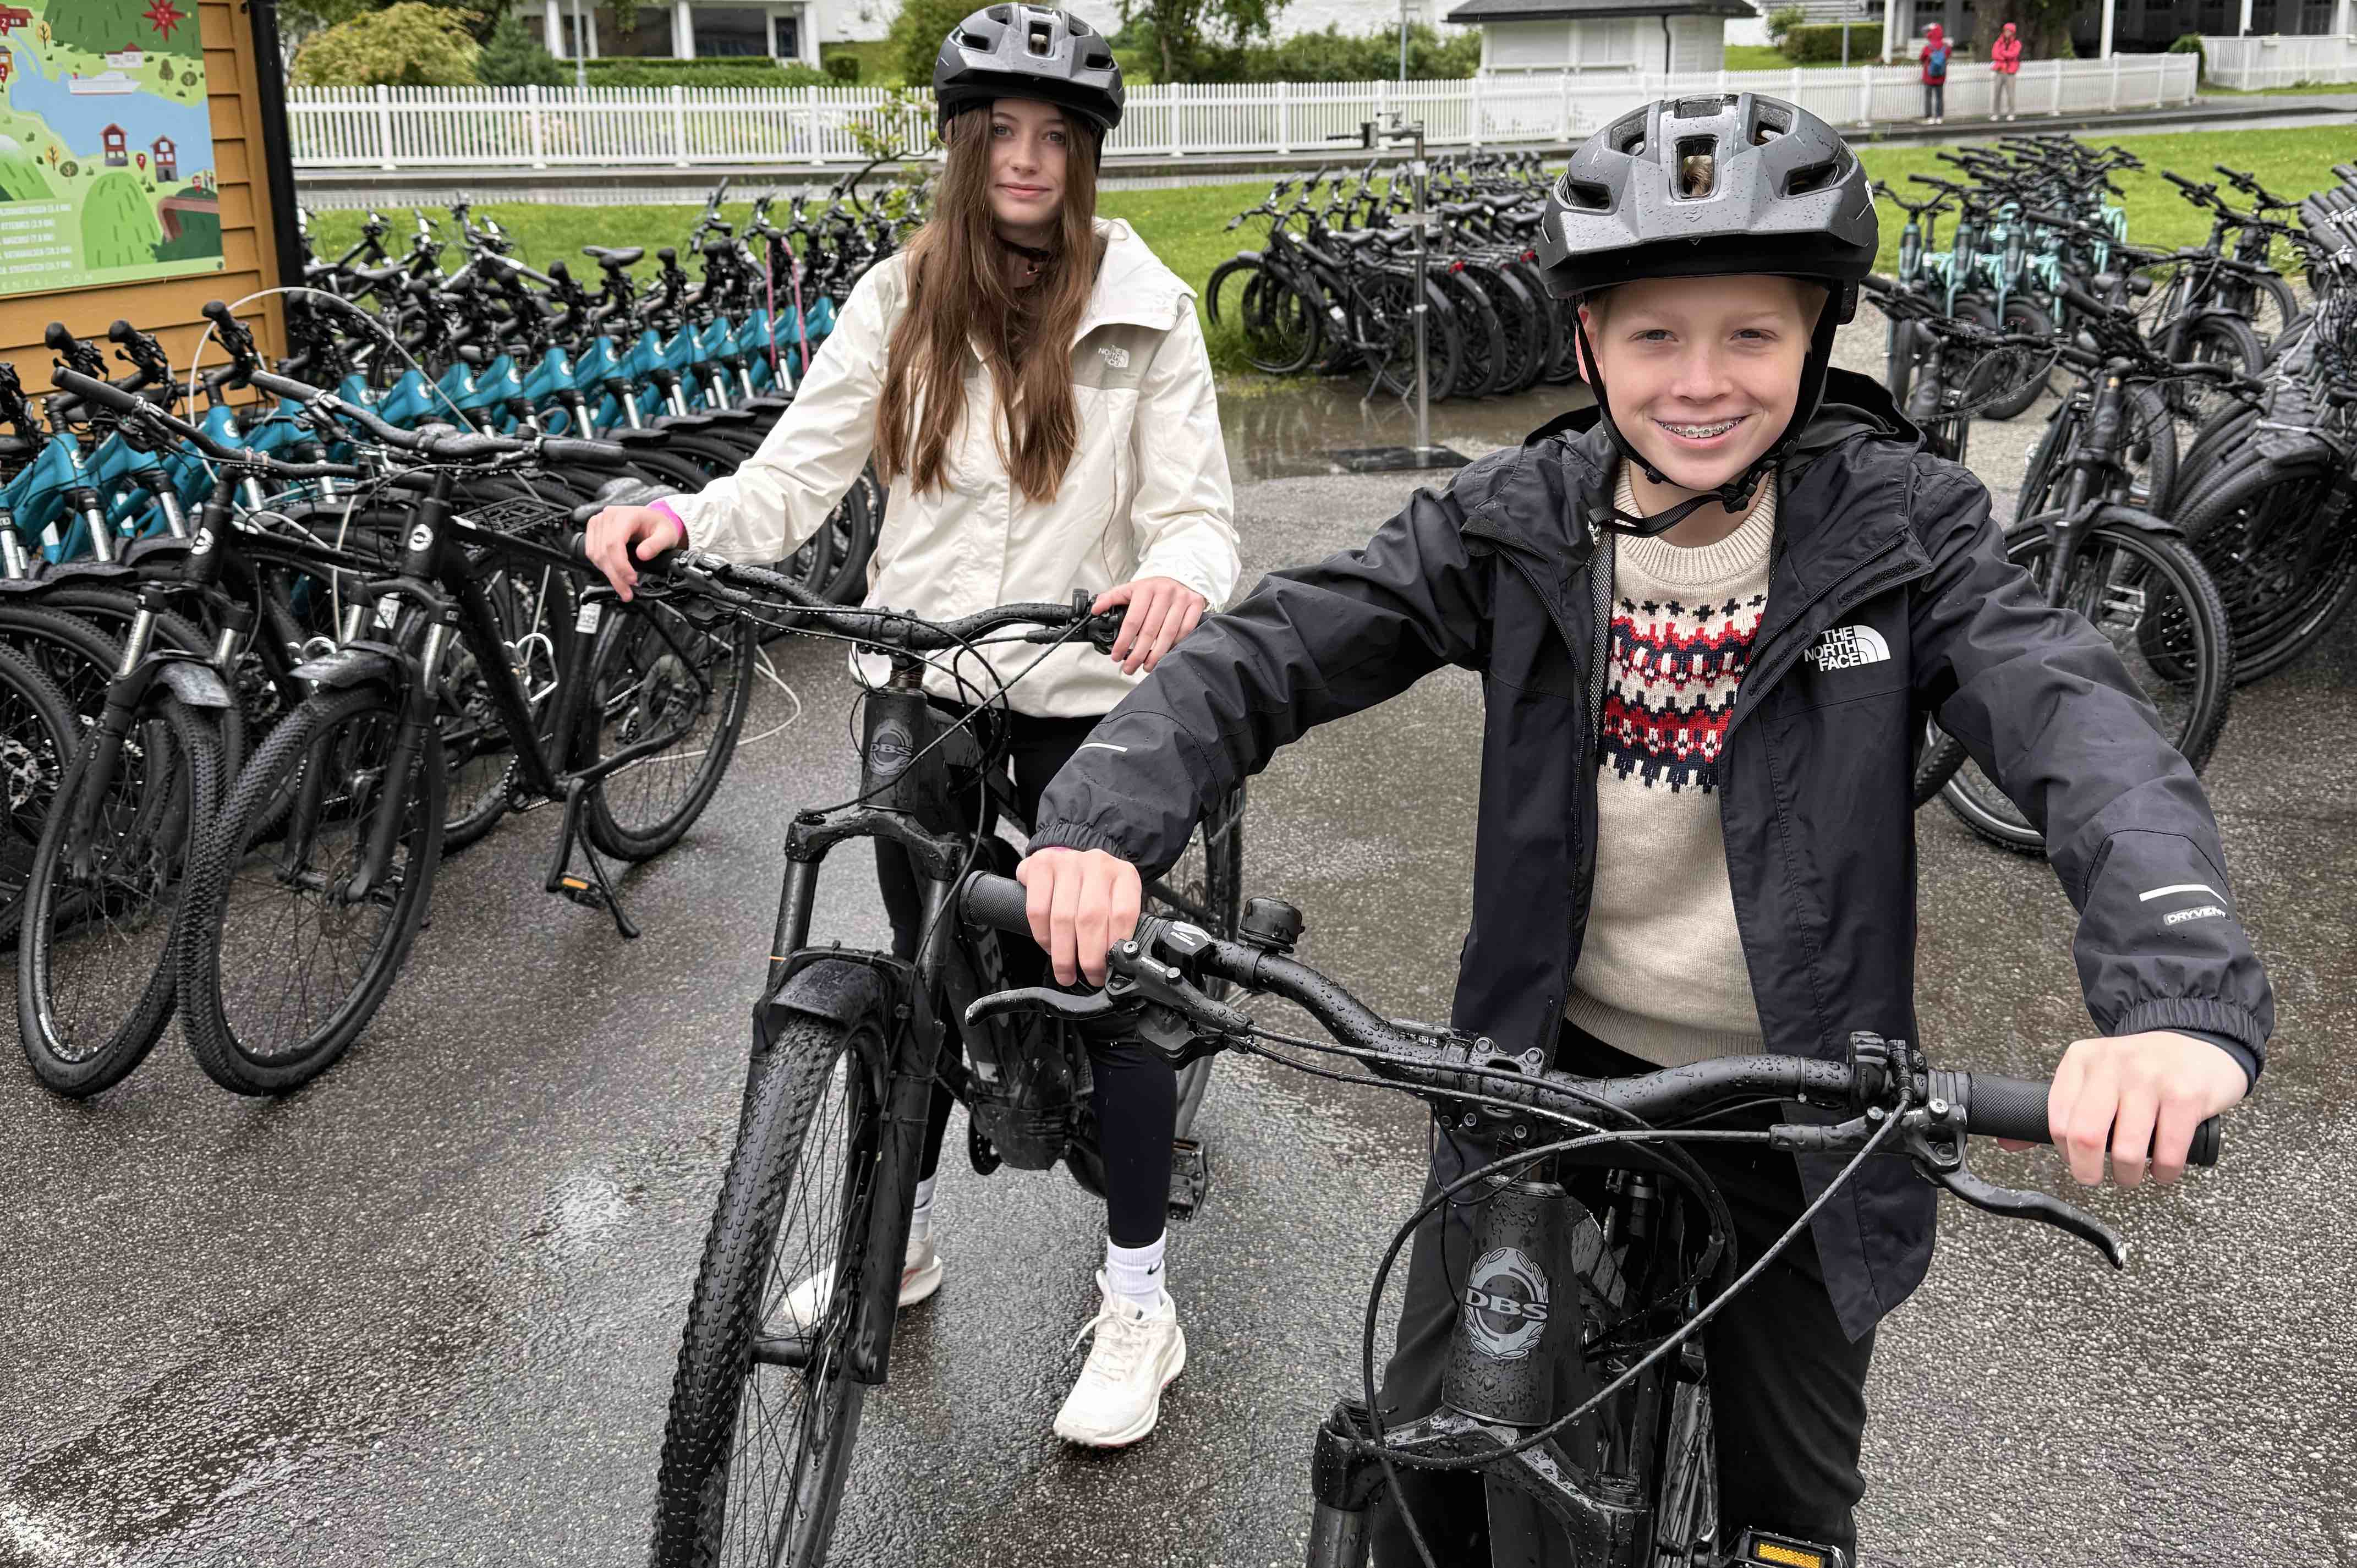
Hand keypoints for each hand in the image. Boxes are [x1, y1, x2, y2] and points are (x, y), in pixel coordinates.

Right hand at [584, 503, 685, 601]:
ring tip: (623, 587)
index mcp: (624, 515)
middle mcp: (607, 516)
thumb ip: (656, 544)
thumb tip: (642, 555)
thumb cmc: (658, 525)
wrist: (652, 520)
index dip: (621, 565)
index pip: (614, 543)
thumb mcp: (666, 534)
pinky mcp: (594, 531)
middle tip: (627, 592)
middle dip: (615, 576)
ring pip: (596, 555)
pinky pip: (592, 553)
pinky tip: (615, 575)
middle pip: (603, 552)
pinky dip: (603, 568)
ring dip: (609, 574)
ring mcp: (598, 523)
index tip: (632, 580)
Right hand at [1015, 846, 1140, 986]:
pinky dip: (1042, 936)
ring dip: (1063, 953)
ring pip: (1062, 917)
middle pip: (1091, 918)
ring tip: (1066, 972)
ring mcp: (1068, 862)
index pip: (1123, 914)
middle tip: (1089, 977)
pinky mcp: (1041, 865)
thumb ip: (1119, 925)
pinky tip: (1049, 948)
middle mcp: (1097, 864)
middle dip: (1089, 957)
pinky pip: (1037, 910)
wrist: (1067, 858)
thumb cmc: (1094, 889)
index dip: (1114, 947)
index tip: (1109, 969)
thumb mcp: (1116, 900)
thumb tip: (1118, 963)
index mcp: (1124, 875)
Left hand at [1092, 576, 1206, 675]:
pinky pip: (1185, 631)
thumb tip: (1095, 609)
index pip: (1132, 621)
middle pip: (1149, 631)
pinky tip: (1165, 655)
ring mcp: (1182, 598)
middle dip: (1138, 654)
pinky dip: (1174, 646)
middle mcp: (1164, 592)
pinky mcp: (1196, 604)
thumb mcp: (1130, 589)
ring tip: (1146, 666)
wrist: (1178, 576)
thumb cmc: (1152, 588)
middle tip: (1130, 667)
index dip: (1123, 642)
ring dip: (1156, 655)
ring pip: (1168, 634)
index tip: (1117, 656)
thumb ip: (1111, 598)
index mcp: (1145, 589)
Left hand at [2003, 1031, 2247, 1186]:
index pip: (2056, 1118)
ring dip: (2129, 1177)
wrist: (2201, 1041)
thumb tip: (2007, 1143)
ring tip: (2133, 1174)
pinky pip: (2169, 1152)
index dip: (2064, 1151)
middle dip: (2087, 1171)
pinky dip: (2164, 1172)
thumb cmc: (2143, 1069)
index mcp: (2081, 1060)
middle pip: (2085, 1135)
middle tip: (2095, 1178)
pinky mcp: (2186, 1095)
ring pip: (2128, 1150)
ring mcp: (2151, 1078)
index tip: (2076, 1159)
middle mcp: (2113, 1064)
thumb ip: (2059, 1110)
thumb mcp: (2095, 1076)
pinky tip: (2163, 1169)